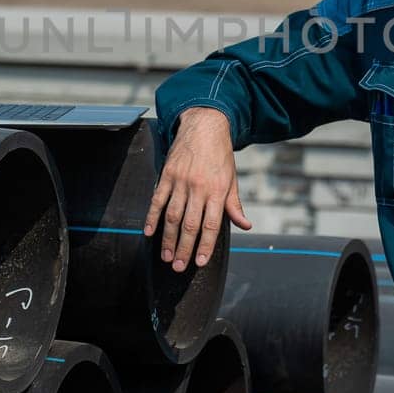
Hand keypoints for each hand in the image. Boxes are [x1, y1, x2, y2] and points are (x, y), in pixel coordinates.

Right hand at [142, 107, 251, 271]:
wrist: (205, 126)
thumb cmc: (220, 155)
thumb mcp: (231, 179)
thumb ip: (234, 205)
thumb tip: (245, 225)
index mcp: (217, 191)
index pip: (211, 225)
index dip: (205, 246)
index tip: (199, 263)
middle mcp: (199, 188)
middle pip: (190, 225)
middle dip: (184, 249)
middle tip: (179, 267)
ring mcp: (181, 181)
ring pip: (172, 216)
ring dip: (168, 239)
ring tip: (166, 256)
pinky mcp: (167, 175)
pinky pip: (157, 199)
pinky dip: (152, 217)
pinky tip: (148, 232)